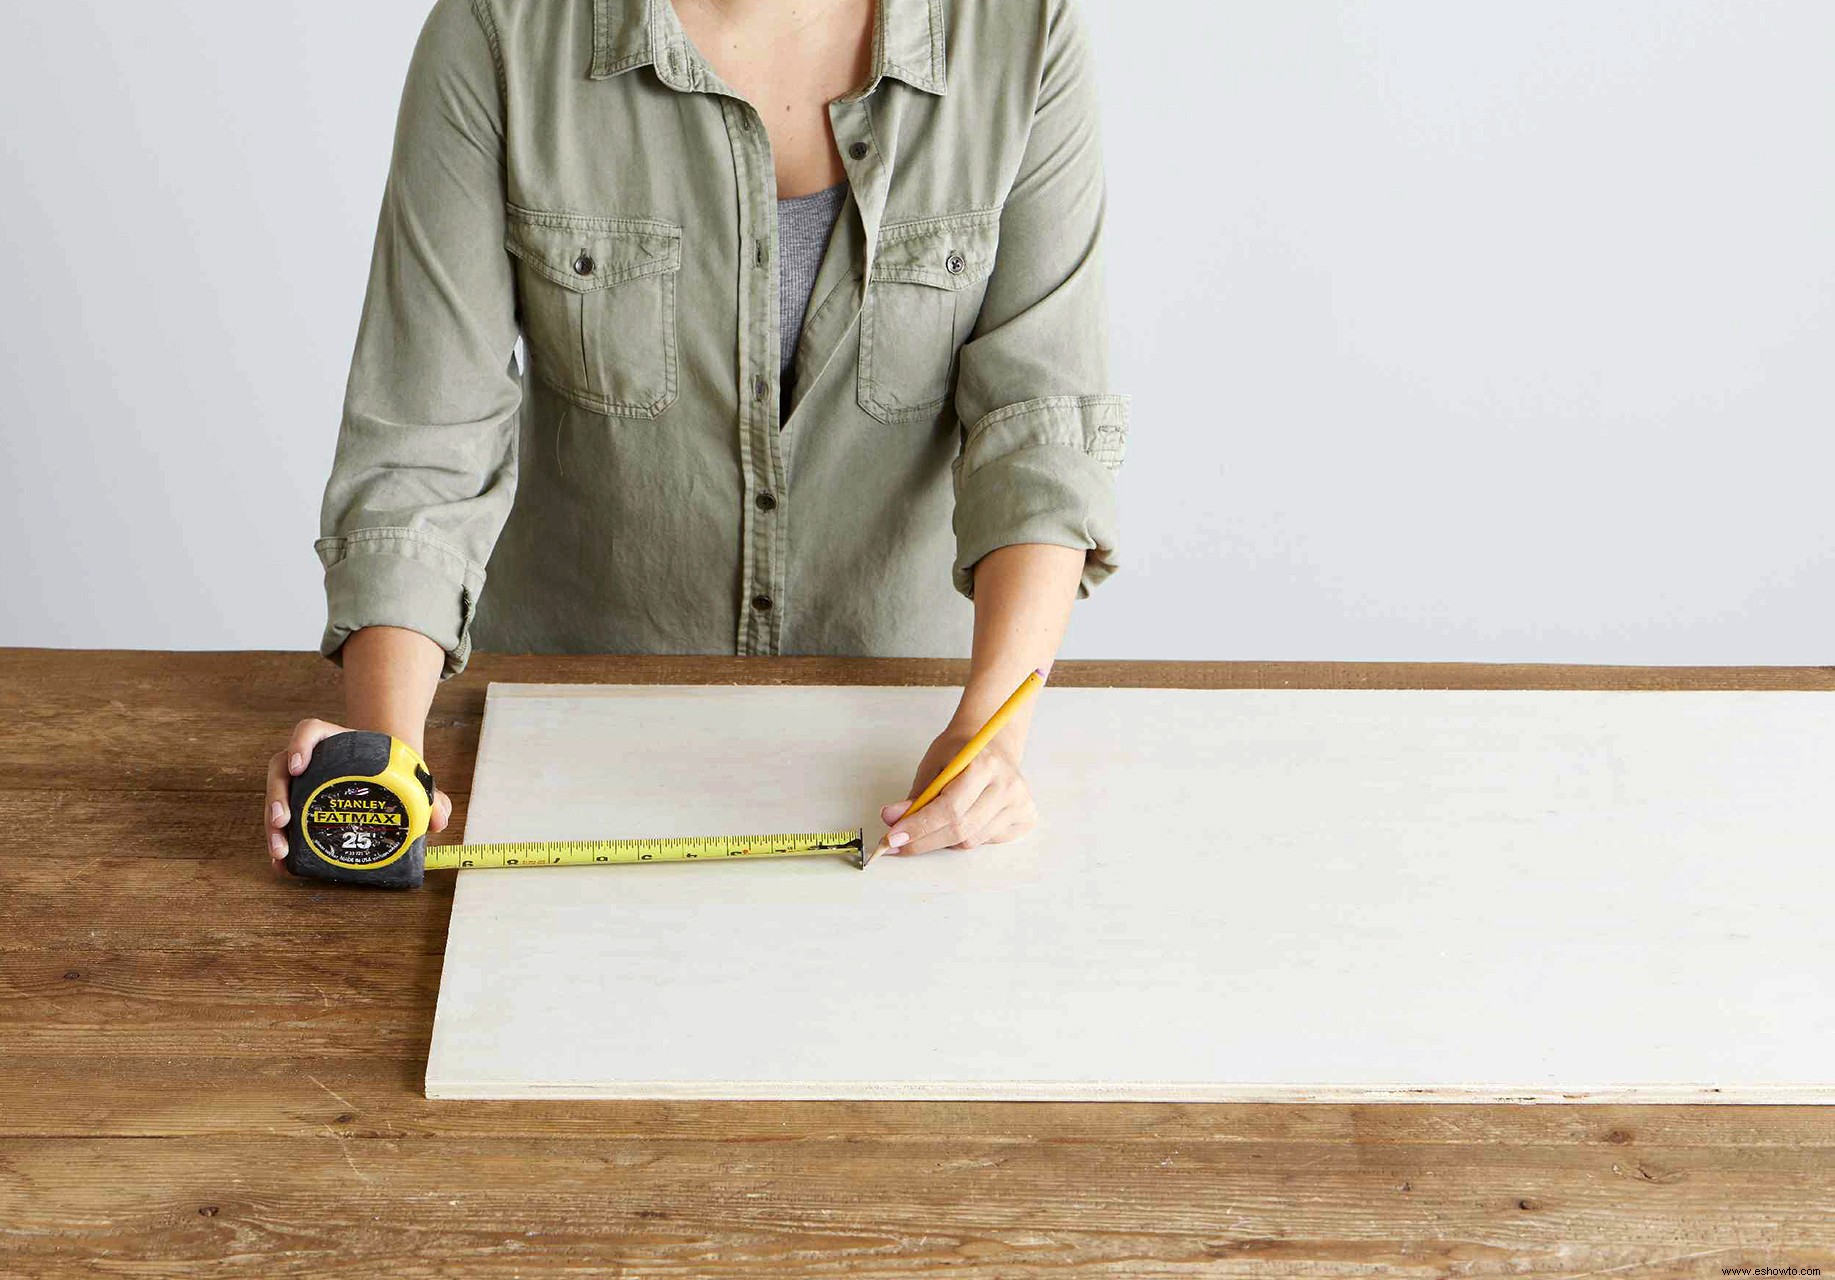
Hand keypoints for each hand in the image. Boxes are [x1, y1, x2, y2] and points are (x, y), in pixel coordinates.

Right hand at [262, 718, 451, 875]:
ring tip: (280, 851)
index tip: (299, 765)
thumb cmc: (395, 775)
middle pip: (282, 768)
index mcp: (336, 742)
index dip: (300, 744)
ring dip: (272, 824)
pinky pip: (281, 821)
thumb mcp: (412, 780)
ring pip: (276, 796)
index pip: (310, 731)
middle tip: (283, 821)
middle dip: (277, 796)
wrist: (384, 779)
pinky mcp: (298, 805)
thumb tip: (440, 819)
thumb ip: (430, 796)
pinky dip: (280, 841)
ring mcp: (301, 783)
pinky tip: (283, 864)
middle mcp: (311, 759)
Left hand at [878, 728, 1037, 855]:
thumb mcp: (933, 764)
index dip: (918, 827)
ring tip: (931, 824)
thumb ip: (916, 795)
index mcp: (985, 765)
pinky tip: (962, 819)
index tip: (892, 837)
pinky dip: (965, 837)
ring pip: (971, 841)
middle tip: (897, 843)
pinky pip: (986, 841)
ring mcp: (1021, 803)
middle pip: (960, 830)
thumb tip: (892, 820)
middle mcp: (1008, 786)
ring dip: (942, 839)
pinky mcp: (1026, 816)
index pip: (949, 809)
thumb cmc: (960, 751)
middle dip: (923, 841)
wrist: (992, 741)